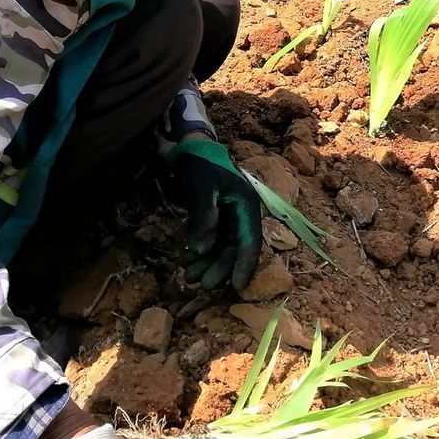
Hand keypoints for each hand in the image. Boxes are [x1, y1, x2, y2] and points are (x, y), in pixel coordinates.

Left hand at [166, 138, 261, 292]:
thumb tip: (201, 250)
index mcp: (246, 205)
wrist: (190, 150)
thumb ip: (204, 219)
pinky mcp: (216, 220)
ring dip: (209, 265)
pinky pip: (212, 243)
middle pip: (235, 249)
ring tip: (190, 278)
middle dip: (220, 269)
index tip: (236, 288)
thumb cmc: (200, 167)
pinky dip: (201, 255)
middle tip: (203, 285)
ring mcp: (229, 218)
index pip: (250, 241)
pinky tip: (188, 264)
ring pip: (222, 249)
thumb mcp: (202, 190)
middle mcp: (241, 215)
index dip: (244, 265)